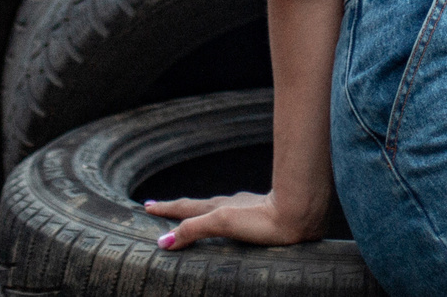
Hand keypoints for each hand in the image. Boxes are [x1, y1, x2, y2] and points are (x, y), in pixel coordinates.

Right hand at [142, 189, 326, 250]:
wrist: (299, 213)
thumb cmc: (263, 219)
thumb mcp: (223, 223)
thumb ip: (194, 230)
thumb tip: (163, 241)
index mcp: (218, 207)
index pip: (185, 207)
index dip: (165, 209)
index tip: (147, 207)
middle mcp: (230, 205)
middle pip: (198, 206)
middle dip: (178, 209)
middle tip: (160, 208)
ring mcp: (245, 209)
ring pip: (217, 208)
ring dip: (200, 212)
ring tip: (193, 215)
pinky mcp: (261, 216)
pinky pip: (234, 215)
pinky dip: (223, 218)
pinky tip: (234, 221)